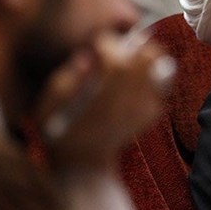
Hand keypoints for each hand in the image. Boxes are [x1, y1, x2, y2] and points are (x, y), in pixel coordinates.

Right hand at [34, 31, 174, 171]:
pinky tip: (132, 80)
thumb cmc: (59, 132)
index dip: (107, 43)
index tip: (96, 46)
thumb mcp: (49, 104)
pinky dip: (150, 74)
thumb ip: (66, 76)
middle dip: (134, 45)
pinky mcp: (152, 114)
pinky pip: (161, 82)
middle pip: (149, 56)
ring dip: (146, 57)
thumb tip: (86, 58)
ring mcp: (145, 109)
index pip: (116, 57)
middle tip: (117, 49)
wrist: (84, 165)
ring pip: (162, 66)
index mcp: (103, 99)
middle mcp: (131, 102)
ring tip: (127, 61)